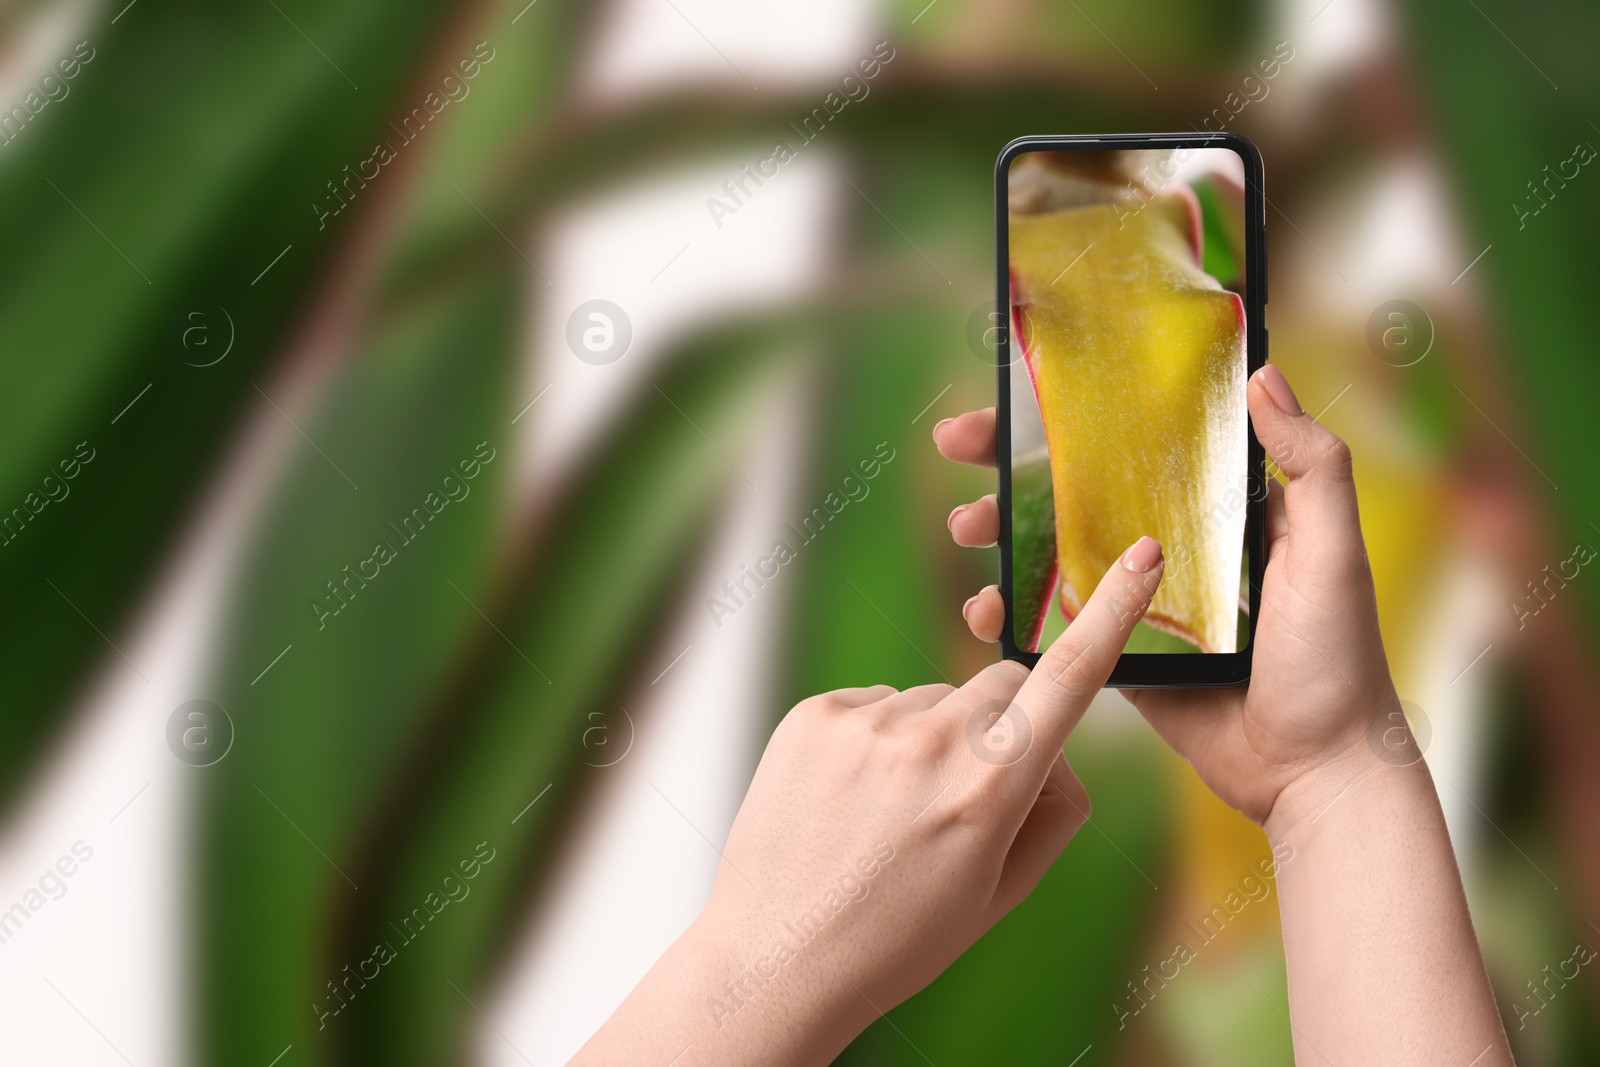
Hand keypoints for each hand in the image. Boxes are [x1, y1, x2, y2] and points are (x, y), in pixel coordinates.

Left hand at [572, 535, 1166, 1065]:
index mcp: (990, 789)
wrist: (776, 960)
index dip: (1115, 614)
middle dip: (1004, 724)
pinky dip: (878, 738)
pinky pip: (876, 702)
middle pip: (1002, 685)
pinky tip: (853, 798)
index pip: (1070, 680)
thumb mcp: (1000, 891)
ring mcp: (864, 723)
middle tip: (967, 795)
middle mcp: (929, 742)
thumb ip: (1053, 810)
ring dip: (932, 737)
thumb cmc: (897, 938)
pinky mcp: (813, 714)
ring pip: (934, 697)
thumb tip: (1059, 750)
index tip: (1142, 555)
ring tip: (890, 814)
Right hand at [935, 365, 1399, 829]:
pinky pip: (1055, 626)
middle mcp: (1176, 548)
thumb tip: (1262, 378)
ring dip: (999, 534)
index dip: (1080, 416)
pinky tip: (983, 608)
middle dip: (1010, 464)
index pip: (1141, 442)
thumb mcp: (1333, 553)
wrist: (1315, 775)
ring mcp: (1141, 604)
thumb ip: (1313, 468)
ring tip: (964, 528)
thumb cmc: (1339, 663)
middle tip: (958, 445)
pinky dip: (1010, 614)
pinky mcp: (1119, 659)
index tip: (1022, 392)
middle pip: (1079, 490)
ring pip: (1053, 554)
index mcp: (1223, 511)